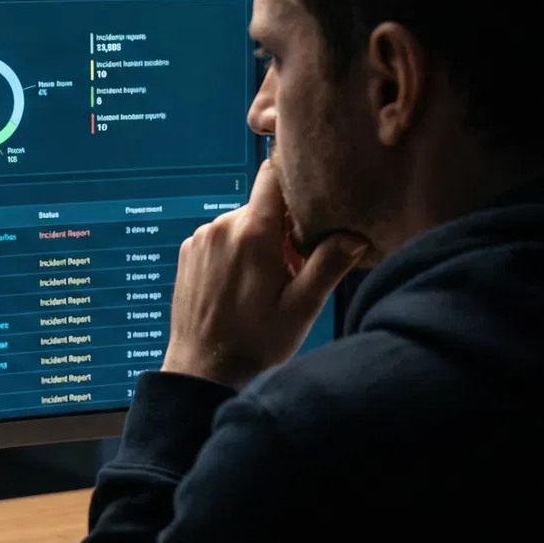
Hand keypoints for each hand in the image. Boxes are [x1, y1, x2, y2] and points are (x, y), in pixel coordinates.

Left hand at [161, 160, 366, 388]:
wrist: (202, 369)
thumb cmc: (254, 343)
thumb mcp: (301, 308)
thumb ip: (328, 265)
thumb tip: (356, 236)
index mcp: (253, 233)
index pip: (273, 173)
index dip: (294, 179)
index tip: (310, 198)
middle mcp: (222, 226)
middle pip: (263, 204)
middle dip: (282, 226)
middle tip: (293, 265)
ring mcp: (201, 238)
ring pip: (243, 222)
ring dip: (258, 241)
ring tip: (266, 282)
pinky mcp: (188, 252)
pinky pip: (221, 237)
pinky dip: (235, 251)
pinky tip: (241, 285)